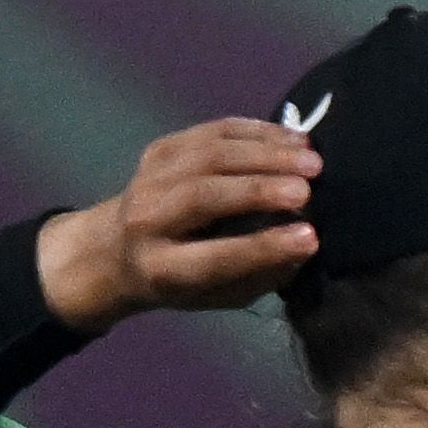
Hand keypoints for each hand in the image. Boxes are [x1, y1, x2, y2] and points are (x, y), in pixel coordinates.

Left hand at [37, 118, 322, 330]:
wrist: (115, 249)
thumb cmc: (182, 282)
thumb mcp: (220, 296)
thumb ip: (259, 274)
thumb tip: (304, 242)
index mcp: (163, 269)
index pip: (217, 256)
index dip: (265, 246)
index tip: (311, 236)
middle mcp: (147, 220)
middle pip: (204, 196)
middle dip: (260, 190)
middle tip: (309, 189)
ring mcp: (150, 177)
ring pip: (209, 155)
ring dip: (264, 153)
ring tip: (310, 158)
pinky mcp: (160, 148)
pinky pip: (210, 131)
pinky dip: (255, 131)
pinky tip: (291, 138)